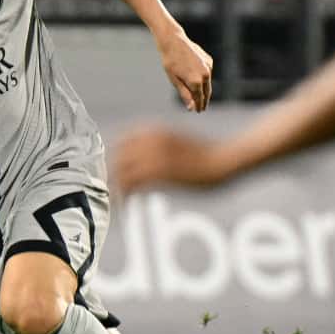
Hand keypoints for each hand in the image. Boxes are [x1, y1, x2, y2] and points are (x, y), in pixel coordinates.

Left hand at [114, 125, 229, 192]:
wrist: (224, 159)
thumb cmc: (204, 153)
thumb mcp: (174, 140)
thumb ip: (154, 146)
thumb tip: (139, 159)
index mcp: (152, 130)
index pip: (119, 141)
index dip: (113, 157)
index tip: (112, 170)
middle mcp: (148, 139)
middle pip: (115, 157)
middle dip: (111, 173)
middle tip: (110, 188)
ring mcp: (152, 155)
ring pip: (119, 172)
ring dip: (115, 186)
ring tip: (116, 199)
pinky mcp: (158, 172)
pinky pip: (130, 185)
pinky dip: (123, 195)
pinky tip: (124, 204)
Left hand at [157, 31, 212, 111]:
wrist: (174, 42)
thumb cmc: (170, 62)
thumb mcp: (174, 80)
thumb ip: (184, 94)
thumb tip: (191, 108)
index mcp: (196, 81)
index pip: (199, 98)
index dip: (199, 105)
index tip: (198, 111)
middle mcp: (205, 75)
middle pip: (207, 92)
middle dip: (204, 100)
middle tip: (202, 108)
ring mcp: (208, 67)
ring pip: (208, 82)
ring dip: (205, 90)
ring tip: (201, 97)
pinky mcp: (209, 60)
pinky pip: (207, 73)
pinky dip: (204, 78)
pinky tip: (200, 81)